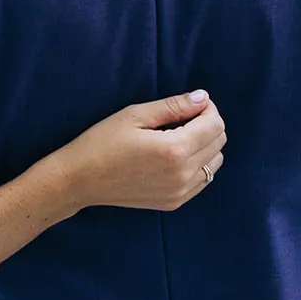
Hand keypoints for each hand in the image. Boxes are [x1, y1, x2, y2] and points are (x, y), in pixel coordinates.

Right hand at [57, 91, 226, 212]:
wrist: (81, 179)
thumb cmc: (102, 142)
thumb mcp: (135, 115)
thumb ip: (173, 106)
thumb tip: (202, 97)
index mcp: (174, 150)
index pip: (215, 125)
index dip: (208, 108)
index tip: (192, 103)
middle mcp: (183, 174)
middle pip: (219, 143)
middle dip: (208, 124)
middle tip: (184, 116)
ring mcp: (180, 192)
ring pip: (214, 163)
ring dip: (205, 145)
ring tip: (178, 135)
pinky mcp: (174, 202)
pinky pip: (202, 180)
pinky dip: (197, 164)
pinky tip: (174, 155)